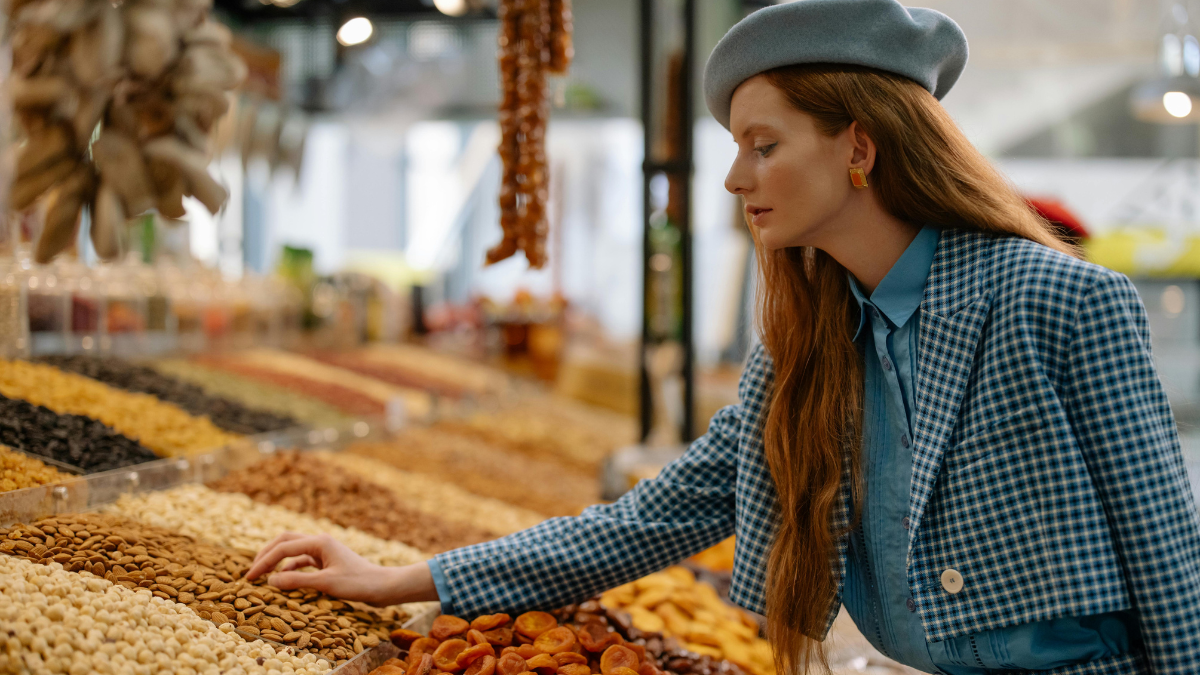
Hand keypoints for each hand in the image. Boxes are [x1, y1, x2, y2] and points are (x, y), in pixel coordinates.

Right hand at [245, 532, 436, 606]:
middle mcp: (320, 542)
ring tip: (262, 577)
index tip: (250, 578)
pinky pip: (302, 562)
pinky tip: (283, 581)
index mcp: (319, 541)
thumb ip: (297, 581)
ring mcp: (324, 551)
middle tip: (251, 572)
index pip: (283, 548)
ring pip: (293, 551)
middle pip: (285, 541)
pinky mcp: (327, 562)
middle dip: (266, 555)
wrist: (383, 586)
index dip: (264, 562)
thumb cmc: (358, 583)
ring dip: (277, 561)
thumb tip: (270, 581)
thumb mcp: (326, 584)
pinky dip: (290, 569)